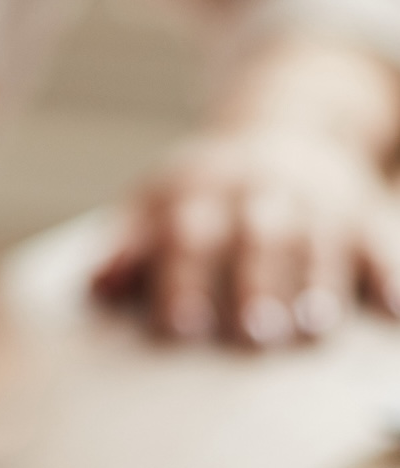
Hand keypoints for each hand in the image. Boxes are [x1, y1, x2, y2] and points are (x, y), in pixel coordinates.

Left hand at [94, 126, 399, 344]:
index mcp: (196, 193)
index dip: (183, 279)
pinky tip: (390, 314)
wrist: (278, 134)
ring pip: (321, 239)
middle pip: (259, 236)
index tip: (181, 326)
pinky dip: (388, 276)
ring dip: (318, 282)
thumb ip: (124, 246)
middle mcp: (258, 192)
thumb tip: (97, 283)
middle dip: (256, 283)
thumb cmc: (197, 198)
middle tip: (253, 333)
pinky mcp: (362, 212)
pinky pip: (381, 240)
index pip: (185, 234)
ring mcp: (314, 200)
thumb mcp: (152, 205)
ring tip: (313, 329)